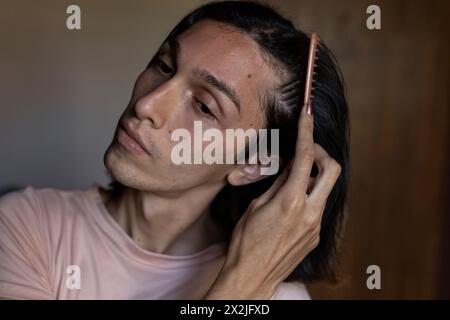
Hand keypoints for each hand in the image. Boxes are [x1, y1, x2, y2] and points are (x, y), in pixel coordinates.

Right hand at [204, 102, 341, 298]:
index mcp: (291, 201)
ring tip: (291, 182)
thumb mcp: (256, 207)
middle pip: (332, 169)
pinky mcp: (315, 236)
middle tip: (307, 152)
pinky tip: (290, 205)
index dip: (307, 132)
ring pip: (324, 189)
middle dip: (321, 154)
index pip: (304, 157)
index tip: (307, 116)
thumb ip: (278, 185)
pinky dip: (308, 197)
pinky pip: (318, 207)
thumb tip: (289, 168)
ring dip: (313, 178)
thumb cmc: (245, 242)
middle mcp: (310, 212)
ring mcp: (316, 226)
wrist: (251, 276)